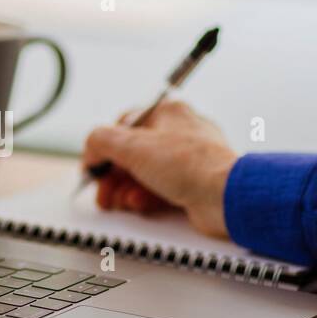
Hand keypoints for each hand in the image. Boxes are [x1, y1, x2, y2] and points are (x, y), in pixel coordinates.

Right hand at [82, 101, 237, 237]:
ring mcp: (187, 161)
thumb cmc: (189, 165)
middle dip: (113, 176)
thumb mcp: (132, 146)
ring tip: (122, 201)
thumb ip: (100, 141)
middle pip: (132, 154)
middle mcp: (179, 133)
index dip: (105, 147)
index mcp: (168, 112)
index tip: (93, 165)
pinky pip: (160, 190)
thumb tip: (90, 149)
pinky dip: (145, 198)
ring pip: (144, 174)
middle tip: (103, 192)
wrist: (225, 196)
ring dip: (127, 189)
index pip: (124, 125)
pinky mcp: (192, 185)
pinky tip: (141, 205)